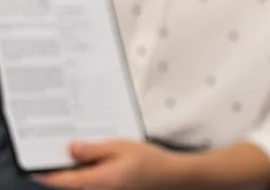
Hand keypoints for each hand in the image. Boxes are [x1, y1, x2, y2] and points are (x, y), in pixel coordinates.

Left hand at [33, 140, 184, 189]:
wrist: (171, 176)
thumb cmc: (150, 162)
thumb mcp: (120, 147)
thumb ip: (92, 150)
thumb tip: (71, 149)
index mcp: (97, 181)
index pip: (61, 180)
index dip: (45, 173)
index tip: (36, 166)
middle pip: (69, 182)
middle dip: (65, 166)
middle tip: (66, 148)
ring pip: (80, 183)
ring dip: (78, 170)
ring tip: (87, 151)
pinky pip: (91, 184)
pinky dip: (89, 173)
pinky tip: (98, 161)